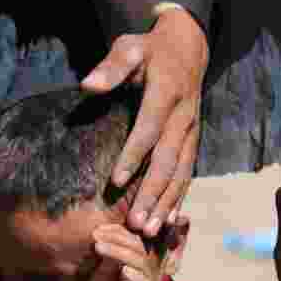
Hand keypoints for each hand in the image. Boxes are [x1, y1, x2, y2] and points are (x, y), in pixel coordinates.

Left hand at [82, 8, 207, 237]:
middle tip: (136, 225)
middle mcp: (183, 118)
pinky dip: (177, 199)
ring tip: (150, 232)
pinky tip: (167, 223)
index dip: (132, 157)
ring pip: (180, 173)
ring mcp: (191, 133)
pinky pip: (186, 174)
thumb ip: (111, 68)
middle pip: (167, 161)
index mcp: (166, 94)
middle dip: (152, 195)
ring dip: (166, 204)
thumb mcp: (129, 47)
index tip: (114, 182)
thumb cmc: (149, 50)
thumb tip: (88, 86)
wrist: (188, 48)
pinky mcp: (192, 143)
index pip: (148, 130)